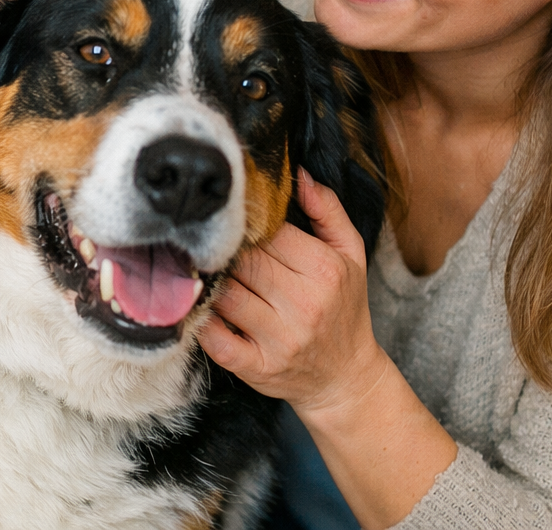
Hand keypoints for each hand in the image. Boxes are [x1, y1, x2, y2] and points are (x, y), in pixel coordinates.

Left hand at [198, 169, 390, 417]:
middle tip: (213, 251)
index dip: (246, 227)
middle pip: (243, 262)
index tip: (236, 228)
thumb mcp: (350, 255)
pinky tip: (202, 311)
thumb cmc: (344, 308)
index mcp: (324, 269)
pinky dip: (202, 323)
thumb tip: (298, 174)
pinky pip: (215, 339)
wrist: (347, 377)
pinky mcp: (258, 367)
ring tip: (207, 277)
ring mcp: (280, 339)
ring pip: (224, 295)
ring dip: (210, 285)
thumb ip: (327, 211)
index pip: (269, 233)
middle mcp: (304, 304)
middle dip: (225, 255)